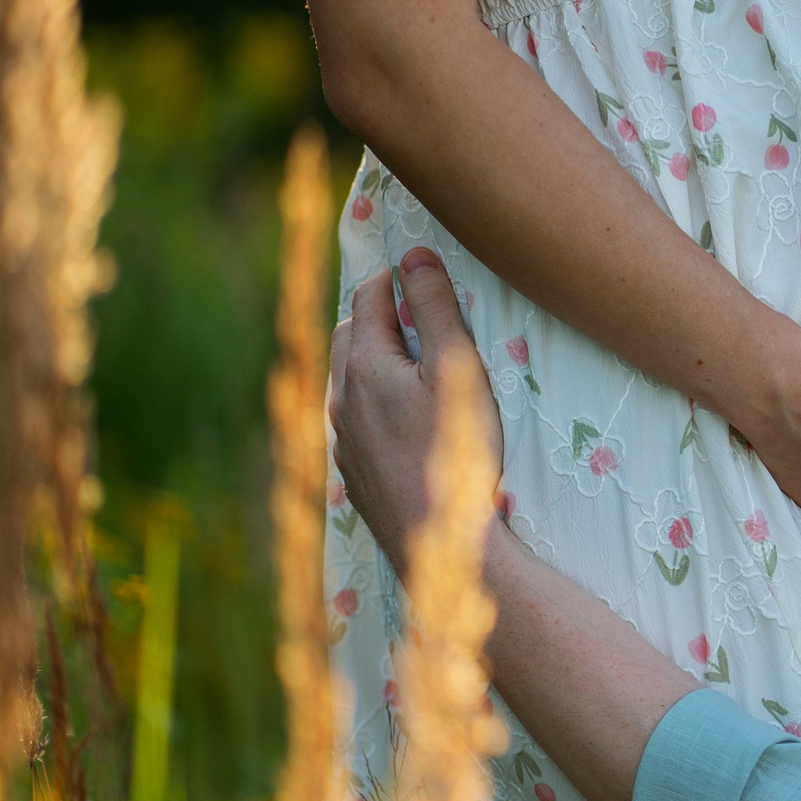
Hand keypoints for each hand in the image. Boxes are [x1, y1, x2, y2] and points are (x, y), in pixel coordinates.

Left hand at [329, 249, 504, 587]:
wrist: (443, 546)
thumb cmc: (458, 451)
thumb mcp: (457, 369)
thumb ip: (436, 308)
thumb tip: (413, 254)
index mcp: (365, 367)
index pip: (369, 299)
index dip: (394, 277)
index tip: (417, 269)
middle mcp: (342, 400)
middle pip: (348, 337)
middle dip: (376, 315)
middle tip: (414, 310)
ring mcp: (343, 442)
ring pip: (348, 383)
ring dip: (372, 361)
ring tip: (409, 361)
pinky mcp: (354, 476)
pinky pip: (354, 423)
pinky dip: (373, 403)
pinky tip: (402, 420)